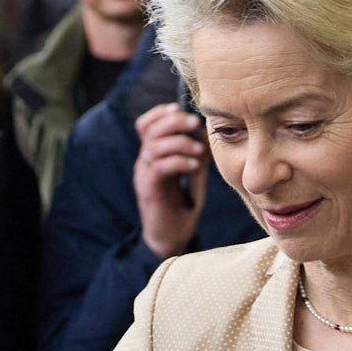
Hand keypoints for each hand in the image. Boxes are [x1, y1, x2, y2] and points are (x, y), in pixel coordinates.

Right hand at [130, 102, 207, 258]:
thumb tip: (207, 136)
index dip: (161, 113)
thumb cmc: (181, 209)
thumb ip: (197, 156)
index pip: (146, 124)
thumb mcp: (193, 177)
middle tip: (196, 124)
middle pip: (151, 130)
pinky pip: (160, 167)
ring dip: (180, 142)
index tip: (181, 110)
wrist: (170, 240)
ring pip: (154, 146)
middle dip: (175, 122)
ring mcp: (144, 176)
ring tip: (199, 150)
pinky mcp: (149, 190)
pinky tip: (194, 165)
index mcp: (152, 156)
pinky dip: (179, 161)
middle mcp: (144, 162)